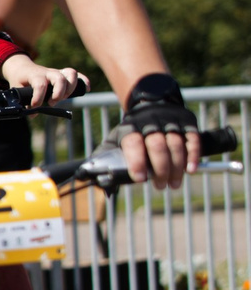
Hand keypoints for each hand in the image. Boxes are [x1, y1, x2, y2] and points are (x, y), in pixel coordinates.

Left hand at [0, 54, 86, 107]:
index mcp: (34, 75)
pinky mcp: (63, 74)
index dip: (38, 97)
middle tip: (51, 103)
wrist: (22, 68)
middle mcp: (48, 72)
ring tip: (63, 98)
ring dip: (70, 88)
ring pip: (70, 73)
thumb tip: (33, 114)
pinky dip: (83, 81)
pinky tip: (86, 89)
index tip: (35, 106)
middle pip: (59, 78)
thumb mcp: (17, 90)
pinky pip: (77, 74)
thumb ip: (23, 102)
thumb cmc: (20, 80)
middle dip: (58, 93)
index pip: (40, 84)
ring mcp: (57, 72)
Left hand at [116, 74, 197, 188]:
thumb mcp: (115, 139)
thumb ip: (106, 157)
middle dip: (160, 169)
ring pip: (176, 145)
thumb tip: (96, 178)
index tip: (140, 178)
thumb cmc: (131, 131)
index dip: (137, 162)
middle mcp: (151, 123)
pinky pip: (193, 140)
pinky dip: (193, 156)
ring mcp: (171, 122)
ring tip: (174, 184)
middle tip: (160, 186)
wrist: (151, 103)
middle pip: (157, 146)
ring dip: (176, 168)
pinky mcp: (187, 123)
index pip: (133, 144)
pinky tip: (190, 170)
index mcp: (130, 128)